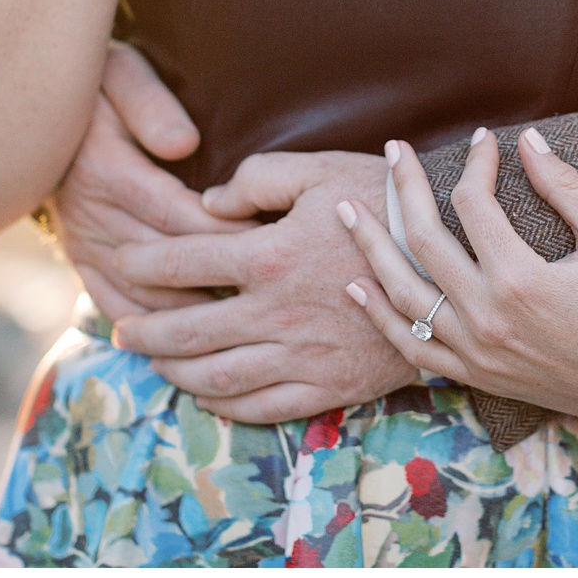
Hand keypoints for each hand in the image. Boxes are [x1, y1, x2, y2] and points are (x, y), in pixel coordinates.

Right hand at [48, 44, 250, 318]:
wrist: (40, 114)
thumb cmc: (98, 88)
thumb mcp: (121, 73)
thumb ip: (150, 104)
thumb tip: (183, 143)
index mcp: (104, 167)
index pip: (175, 212)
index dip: (226, 230)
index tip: (274, 241)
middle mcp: (89, 212)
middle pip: (165, 259)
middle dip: (222, 277)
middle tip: (276, 292)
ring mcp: (83, 243)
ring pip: (144, 294)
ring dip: (194, 311)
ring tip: (249, 321)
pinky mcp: (81, 261)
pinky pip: (117, 307)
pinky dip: (155, 328)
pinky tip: (196, 338)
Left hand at [106, 150, 414, 421]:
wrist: (458, 264)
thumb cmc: (386, 206)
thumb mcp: (320, 170)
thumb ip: (256, 179)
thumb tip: (207, 204)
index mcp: (270, 254)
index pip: (181, 262)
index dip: (140, 263)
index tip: (120, 262)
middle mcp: (278, 312)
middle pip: (188, 331)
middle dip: (144, 331)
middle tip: (119, 329)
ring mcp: (304, 355)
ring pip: (219, 376)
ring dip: (175, 373)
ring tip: (154, 363)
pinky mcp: (332, 385)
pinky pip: (265, 407)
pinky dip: (227, 406)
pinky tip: (207, 395)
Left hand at [342, 130, 577, 437]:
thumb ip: (565, 187)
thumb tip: (526, 139)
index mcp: (522, 281)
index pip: (474, 205)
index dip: (476, 163)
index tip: (484, 139)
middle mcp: (489, 319)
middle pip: (424, 240)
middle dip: (404, 188)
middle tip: (392, 150)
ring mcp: (478, 353)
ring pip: (404, 294)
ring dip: (371, 249)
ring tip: (347, 211)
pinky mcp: (478, 376)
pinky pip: (413, 349)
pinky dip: (380, 318)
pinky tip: (357, 286)